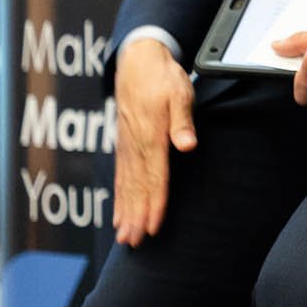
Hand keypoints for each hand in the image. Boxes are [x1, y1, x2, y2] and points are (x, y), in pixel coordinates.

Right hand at [111, 38, 196, 246]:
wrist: (137, 63)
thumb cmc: (162, 79)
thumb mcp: (179, 93)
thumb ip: (182, 121)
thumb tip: (188, 145)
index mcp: (152, 136)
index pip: (155, 177)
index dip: (155, 203)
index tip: (153, 226)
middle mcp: (136, 146)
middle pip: (137, 187)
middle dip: (137, 217)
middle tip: (135, 242)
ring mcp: (127, 147)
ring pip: (126, 186)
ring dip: (126, 213)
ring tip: (125, 237)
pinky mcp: (124, 146)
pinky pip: (120, 177)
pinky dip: (119, 198)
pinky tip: (118, 215)